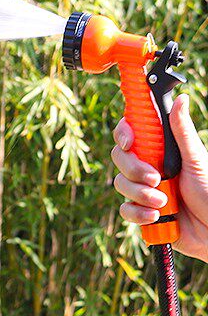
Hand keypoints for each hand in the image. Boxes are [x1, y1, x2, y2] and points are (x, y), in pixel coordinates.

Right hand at [112, 94, 207, 261]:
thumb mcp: (196, 160)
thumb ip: (182, 132)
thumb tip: (181, 99)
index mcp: (160, 150)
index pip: (131, 133)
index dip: (124, 133)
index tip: (130, 142)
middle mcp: (148, 166)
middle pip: (120, 157)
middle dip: (135, 169)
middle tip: (156, 178)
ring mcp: (142, 188)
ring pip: (120, 183)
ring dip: (141, 194)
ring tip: (164, 203)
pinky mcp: (139, 211)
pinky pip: (125, 208)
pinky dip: (138, 213)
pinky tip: (156, 216)